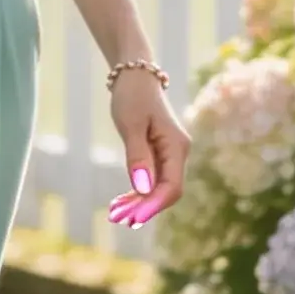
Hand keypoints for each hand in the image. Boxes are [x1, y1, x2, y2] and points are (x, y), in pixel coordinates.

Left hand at [107, 71, 188, 228]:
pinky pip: (153, 179)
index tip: (132, 217)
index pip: (172, 187)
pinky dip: (138, 191)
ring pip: (159, 188)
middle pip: (166, 192)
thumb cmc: (132, 96)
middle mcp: (178, 153)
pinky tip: (122, 200)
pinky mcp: (160, 153)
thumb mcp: (131, 125)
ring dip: (139, 202)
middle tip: (118, 218)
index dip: (153, 205)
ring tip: (116, 212)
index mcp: (177, 147)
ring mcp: (170, 154)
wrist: (135, 75)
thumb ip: (138, 157)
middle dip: (144, 207)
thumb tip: (142, 188)